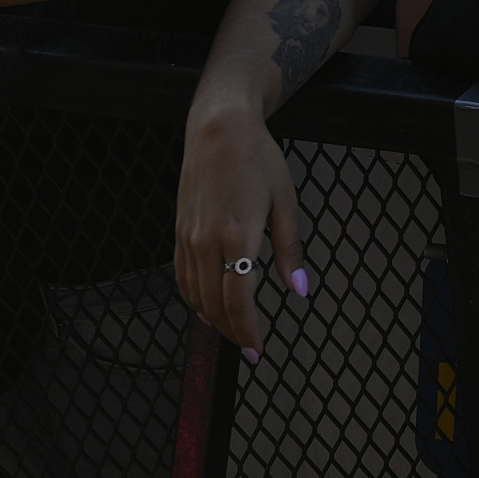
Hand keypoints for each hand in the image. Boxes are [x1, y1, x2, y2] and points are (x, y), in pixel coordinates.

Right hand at [175, 101, 313, 353]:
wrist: (219, 128)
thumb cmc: (259, 160)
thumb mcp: (285, 202)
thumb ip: (289, 250)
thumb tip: (299, 291)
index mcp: (238, 234)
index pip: (239, 299)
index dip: (248, 330)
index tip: (258, 350)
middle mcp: (207, 240)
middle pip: (215, 303)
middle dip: (232, 331)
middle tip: (250, 348)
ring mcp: (189, 237)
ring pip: (195, 294)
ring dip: (213, 318)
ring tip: (232, 332)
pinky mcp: (179, 232)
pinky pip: (183, 276)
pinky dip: (194, 298)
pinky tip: (207, 307)